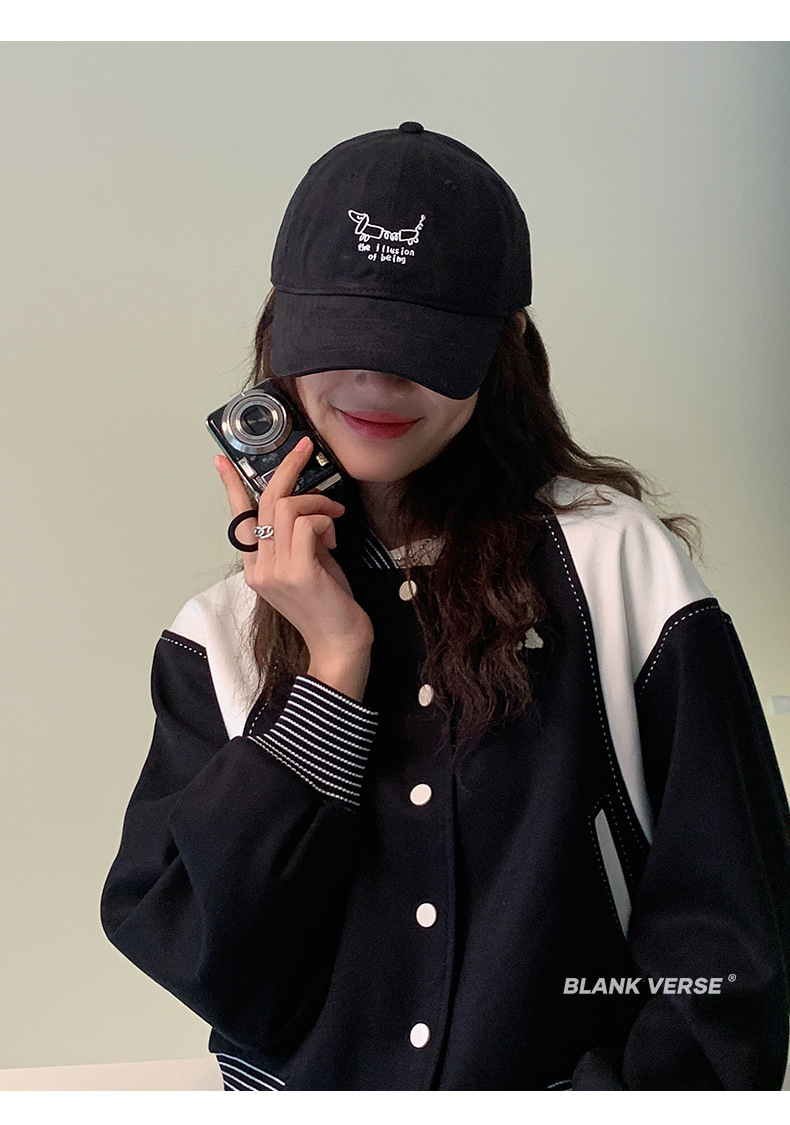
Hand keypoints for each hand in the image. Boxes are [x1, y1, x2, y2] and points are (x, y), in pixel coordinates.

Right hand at [215, 437, 374, 664]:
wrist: (340, 644)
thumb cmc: (329, 605)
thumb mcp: (309, 564)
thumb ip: (299, 538)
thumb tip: (309, 509)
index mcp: (256, 567)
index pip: (238, 518)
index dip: (231, 486)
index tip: (222, 461)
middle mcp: (259, 567)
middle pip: (266, 501)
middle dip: (288, 468)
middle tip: (307, 448)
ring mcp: (275, 570)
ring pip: (288, 507)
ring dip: (318, 502)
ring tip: (335, 516)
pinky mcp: (297, 572)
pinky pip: (307, 523)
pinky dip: (325, 520)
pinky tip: (334, 538)